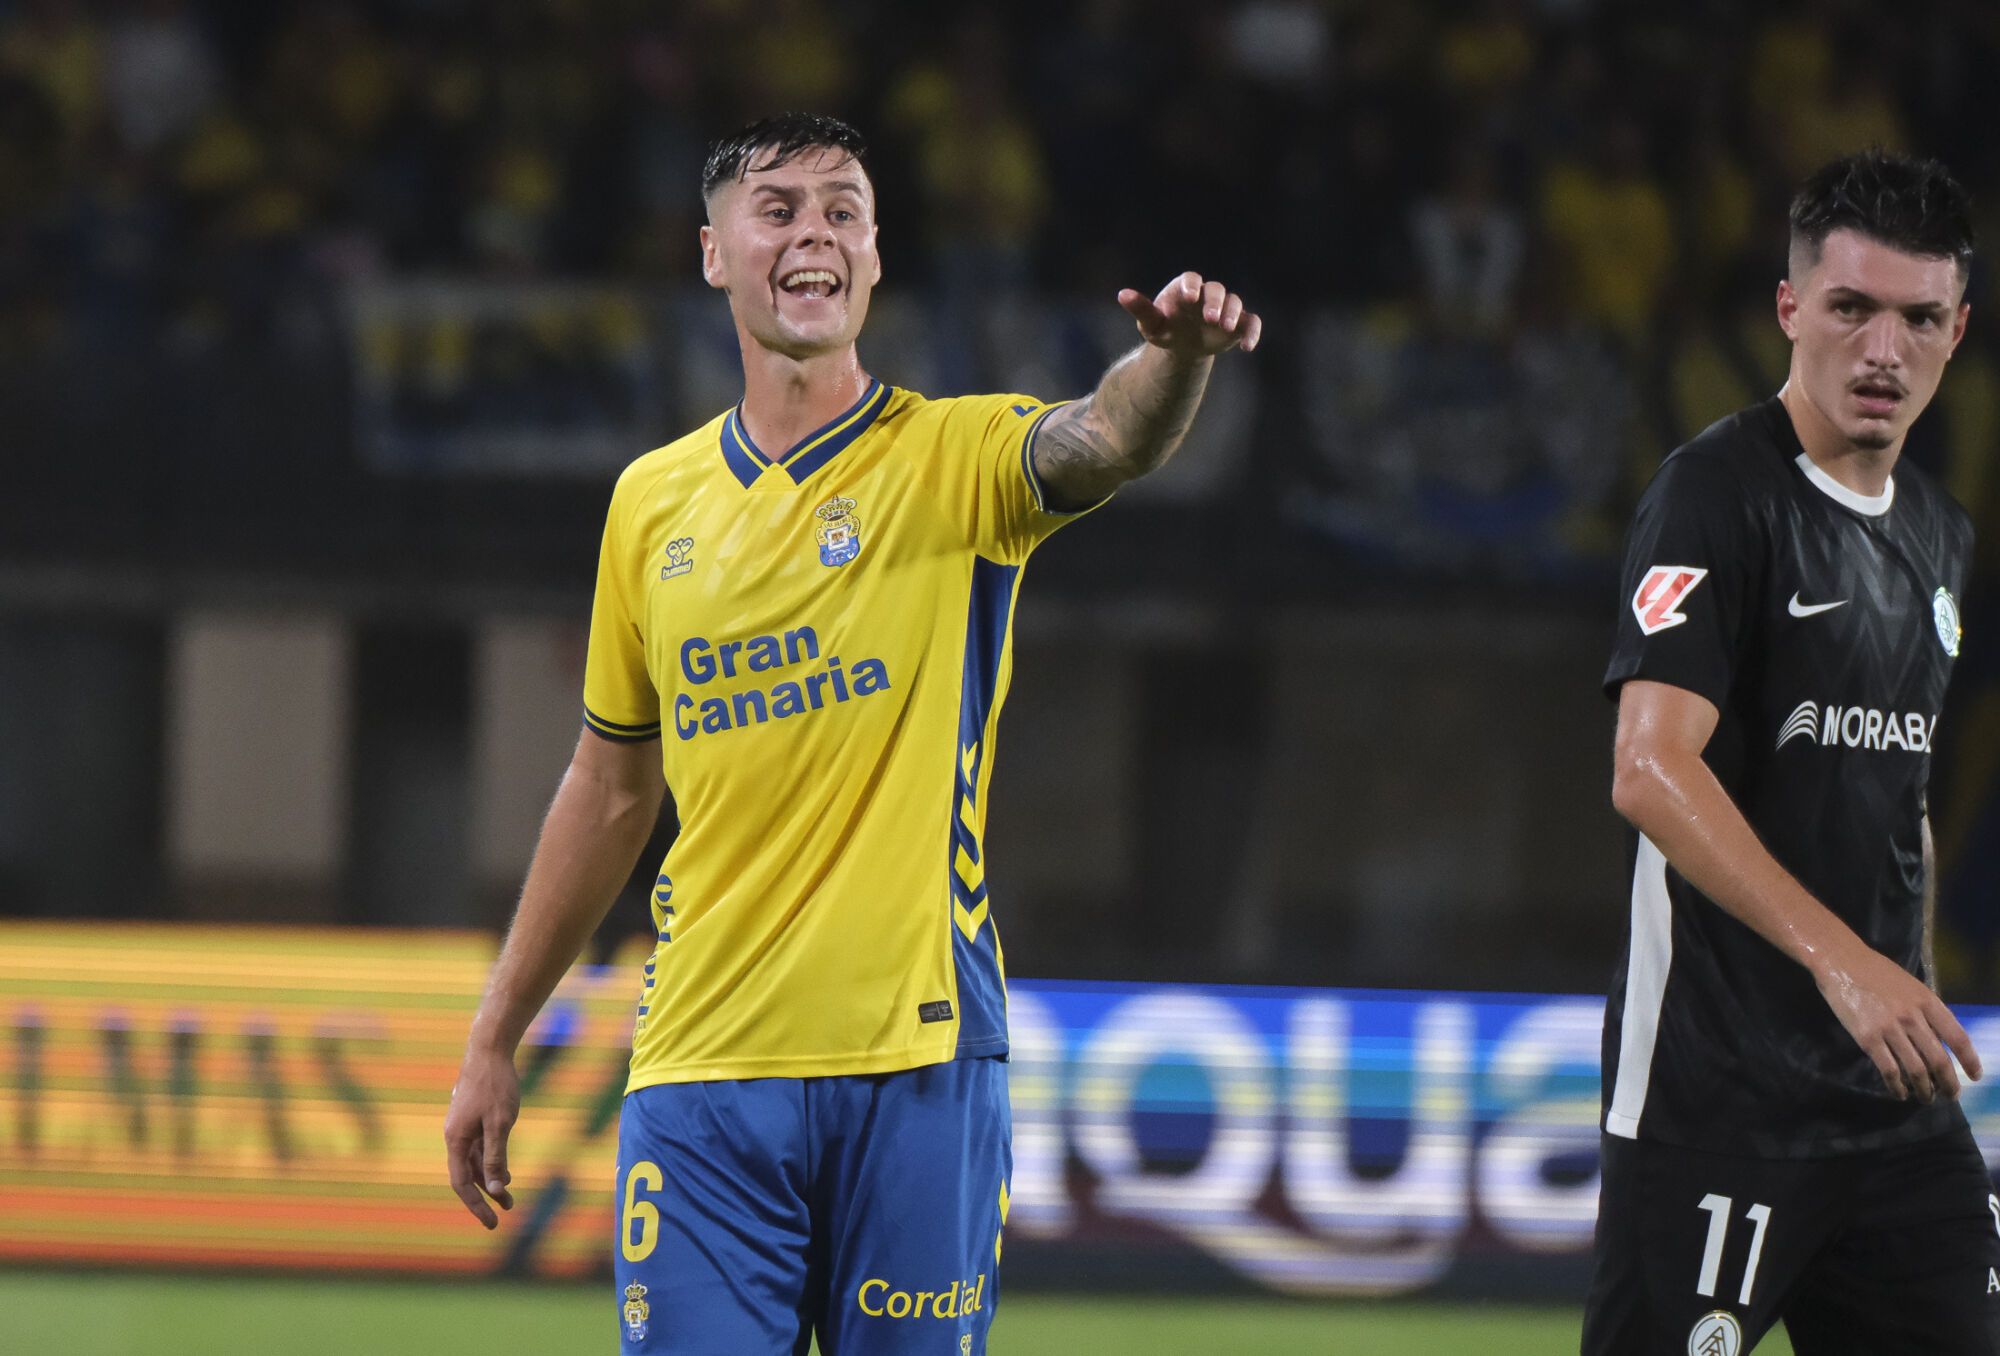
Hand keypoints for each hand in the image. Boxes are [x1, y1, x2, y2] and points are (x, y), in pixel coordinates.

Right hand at [444, 1045, 519, 1228]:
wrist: (488, 1050)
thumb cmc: (495, 1085)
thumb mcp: (500, 1123)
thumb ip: (495, 1155)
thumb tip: (494, 1188)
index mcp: (455, 1139)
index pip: (462, 1182)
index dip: (476, 1204)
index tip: (492, 1223)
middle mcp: (455, 1136)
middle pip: (467, 1174)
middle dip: (485, 1195)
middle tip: (505, 1212)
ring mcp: (463, 1127)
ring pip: (474, 1161)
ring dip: (490, 1178)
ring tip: (508, 1196)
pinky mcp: (472, 1118)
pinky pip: (478, 1148)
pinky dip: (490, 1161)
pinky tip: (503, 1171)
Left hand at [1118, 272, 1261, 356]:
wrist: (1183, 345)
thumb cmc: (1165, 329)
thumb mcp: (1151, 323)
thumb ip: (1140, 308)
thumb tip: (1122, 294)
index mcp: (1186, 288)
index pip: (1191, 279)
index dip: (1192, 285)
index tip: (1190, 297)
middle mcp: (1208, 294)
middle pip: (1216, 289)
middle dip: (1215, 302)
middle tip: (1210, 318)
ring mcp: (1225, 308)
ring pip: (1235, 302)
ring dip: (1233, 313)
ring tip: (1225, 328)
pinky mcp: (1239, 323)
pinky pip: (1251, 322)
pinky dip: (1252, 331)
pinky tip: (1247, 347)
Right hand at [1816, 943, 1981, 1101]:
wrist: (1841, 962)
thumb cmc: (1877, 972)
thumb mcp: (1911, 986)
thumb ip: (1926, 1011)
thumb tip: (1939, 1040)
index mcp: (1928, 1002)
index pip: (1958, 1037)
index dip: (1969, 1060)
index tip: (1974, 1076)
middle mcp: (1913, 1017)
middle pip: (1939, 1060)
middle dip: (1948, 1083)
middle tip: (1950, 1096)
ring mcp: (1890, 1029)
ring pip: (1916, 1070)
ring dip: (1924, 1089)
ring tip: (1926, 1098)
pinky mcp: (1868, 1038)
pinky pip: (1889, 1069)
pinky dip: (1897, 1086)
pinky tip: (1899, 1092)